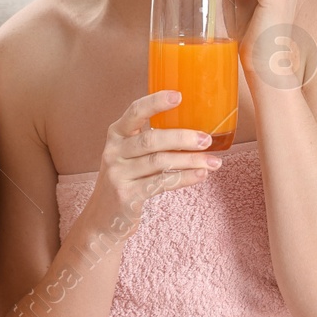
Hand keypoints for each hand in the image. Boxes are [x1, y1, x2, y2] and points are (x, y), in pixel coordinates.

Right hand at [86, 92, 221, 231]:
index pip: (135, 111)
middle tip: (207, 139)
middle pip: (151, 139)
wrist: (103, 220)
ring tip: (213, 162)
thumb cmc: (125, 181)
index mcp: (116, 134)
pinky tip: (200, 175)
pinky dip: (184, 178)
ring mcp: (118, 174)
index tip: (179, 95)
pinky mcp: (127, 196)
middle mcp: (114, 151)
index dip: (156, 102)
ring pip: (160, 162)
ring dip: (190, 160)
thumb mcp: (129, 156)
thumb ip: (150, 141)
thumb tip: (194, 128)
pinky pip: (161, 183)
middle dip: (182, 137)